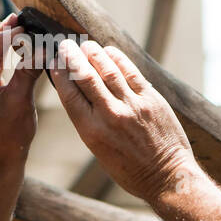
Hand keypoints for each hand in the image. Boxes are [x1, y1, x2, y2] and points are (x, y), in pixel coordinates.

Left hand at [0, 14, 39, 170]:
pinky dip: (7, 55)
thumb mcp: (21, 101)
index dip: (7, 35)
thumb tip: (41, 49)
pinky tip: (18, 47)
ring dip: (5, 42)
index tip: (21, 22)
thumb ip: (28, 73)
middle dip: (3, 33)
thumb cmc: (10, 135)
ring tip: (18, 26)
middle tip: (17, 17)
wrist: (3, 160)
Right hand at [47, 39, 196, 202]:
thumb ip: (89, 121)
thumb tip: (78, 93)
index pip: (69, 95)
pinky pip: (131, 73)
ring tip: (86, 44)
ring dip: (94, 53)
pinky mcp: (151, 99)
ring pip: (108, 71)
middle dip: (72, 57)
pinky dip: (118, 59)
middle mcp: (110, 116)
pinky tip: (109, 51)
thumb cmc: (130, 169)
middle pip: (85, 77)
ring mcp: (132, 106)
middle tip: (65, 44)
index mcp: (91, 132)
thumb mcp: (99, 150)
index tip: (54, 61)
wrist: (166, 176)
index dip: (59, 74)